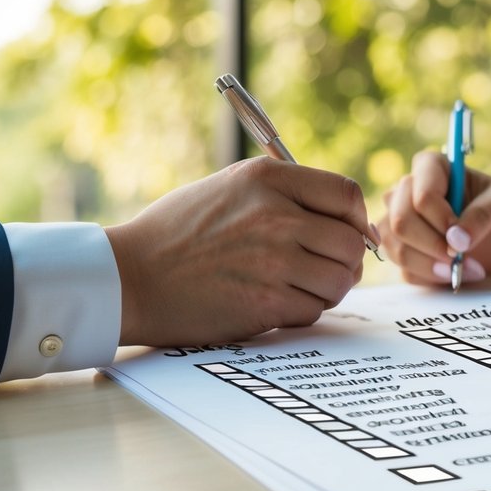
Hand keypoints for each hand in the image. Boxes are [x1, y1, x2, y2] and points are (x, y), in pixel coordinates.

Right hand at [106, 157, 370, 345]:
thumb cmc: (178, 232)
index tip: (354, 235)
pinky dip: (303, 311)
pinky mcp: (266, 302)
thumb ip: (285, 193)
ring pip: (339, 281)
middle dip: (347, 261)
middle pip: (350, 243)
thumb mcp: (231, 186)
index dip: (358, 219)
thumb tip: (344, 216)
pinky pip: (313, 310)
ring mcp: (274, 260)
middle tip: (329, 269)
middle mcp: (276, 214)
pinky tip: (276, 303)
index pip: (347, 194)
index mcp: (268, 179)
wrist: (131, 277)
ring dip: (327, 289)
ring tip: (300, 287)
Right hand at [379, 149, 490, 285]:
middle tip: (460, 257)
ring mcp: (400, 221)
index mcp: (431, 167)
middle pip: (401, 221)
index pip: (422, 195)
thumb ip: (483, 214)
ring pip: (396, 247)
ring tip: (462, 270)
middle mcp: (407, 191)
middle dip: (433, 246)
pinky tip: (455, 275)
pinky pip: (404, 269)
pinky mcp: (404, 250)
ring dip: (430, 265)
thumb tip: (455, 240)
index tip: (463, 236)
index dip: (440, 219)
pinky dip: (431, 277)